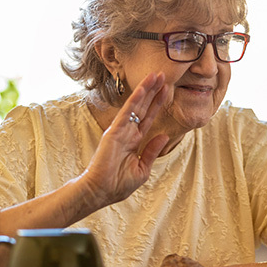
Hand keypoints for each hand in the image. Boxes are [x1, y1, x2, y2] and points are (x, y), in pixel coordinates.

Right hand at [80, 72, 171, 206]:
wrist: (100, 192)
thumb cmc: (118, 184)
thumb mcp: (142, 169)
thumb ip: (152, 151)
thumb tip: (165, 136)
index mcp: (134, 141)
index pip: (148, 117)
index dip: (157, 103)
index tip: (166, 89)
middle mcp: (128, 132)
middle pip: (144, 107)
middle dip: (153, 91)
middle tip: (162, 74)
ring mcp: (121, 130)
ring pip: (136, 106)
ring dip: (146, 90)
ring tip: (156, 75)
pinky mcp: (114, 132)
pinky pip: (127, 113)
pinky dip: (135, 100)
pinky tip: (143, 89)